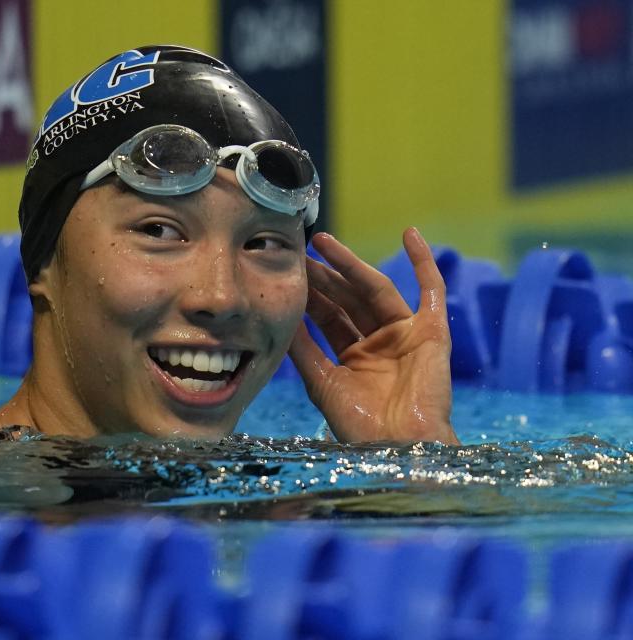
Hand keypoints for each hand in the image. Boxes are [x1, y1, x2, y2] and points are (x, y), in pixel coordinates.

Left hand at [289, 228, 458, 444]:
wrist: (398, 446)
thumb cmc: (360, 425)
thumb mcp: (322, 382)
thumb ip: (304, 349)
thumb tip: (282, 316)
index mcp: (355, 358)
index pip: (329, 316)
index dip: (311, 294)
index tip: (291, 271)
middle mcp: (380, 343)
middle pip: (349, 299)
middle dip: (325, 276)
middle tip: (303, 250)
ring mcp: (406, 336)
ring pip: (376, 290)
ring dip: (352, 265)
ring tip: (325, 242)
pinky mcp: (432, 333)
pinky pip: (432, 291)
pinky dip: (424, 262)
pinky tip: (410, 234)